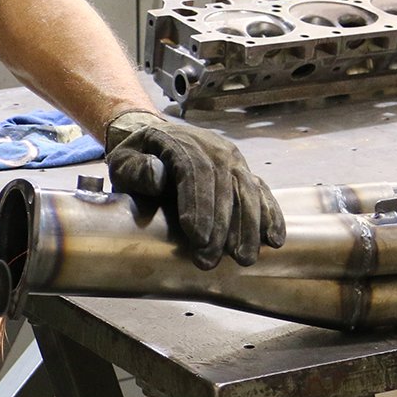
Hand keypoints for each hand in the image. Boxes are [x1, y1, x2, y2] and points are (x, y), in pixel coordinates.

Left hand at [104, 111, 285, 267]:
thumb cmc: (137, 157)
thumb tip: (158, 175)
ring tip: (244, 257)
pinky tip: (273, 238)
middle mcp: (211, 146)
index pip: (193, 170)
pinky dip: (270, 214)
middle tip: (212, 258)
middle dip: (220, 225)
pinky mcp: (241, 170)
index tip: (197, 236)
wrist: (154, 139)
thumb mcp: (123, 161)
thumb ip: (136, 169)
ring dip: (248, 225)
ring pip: (246, 189)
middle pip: (222, 183)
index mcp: (179, 140)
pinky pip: (260, 191)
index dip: (197, 203)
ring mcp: (230, 158)